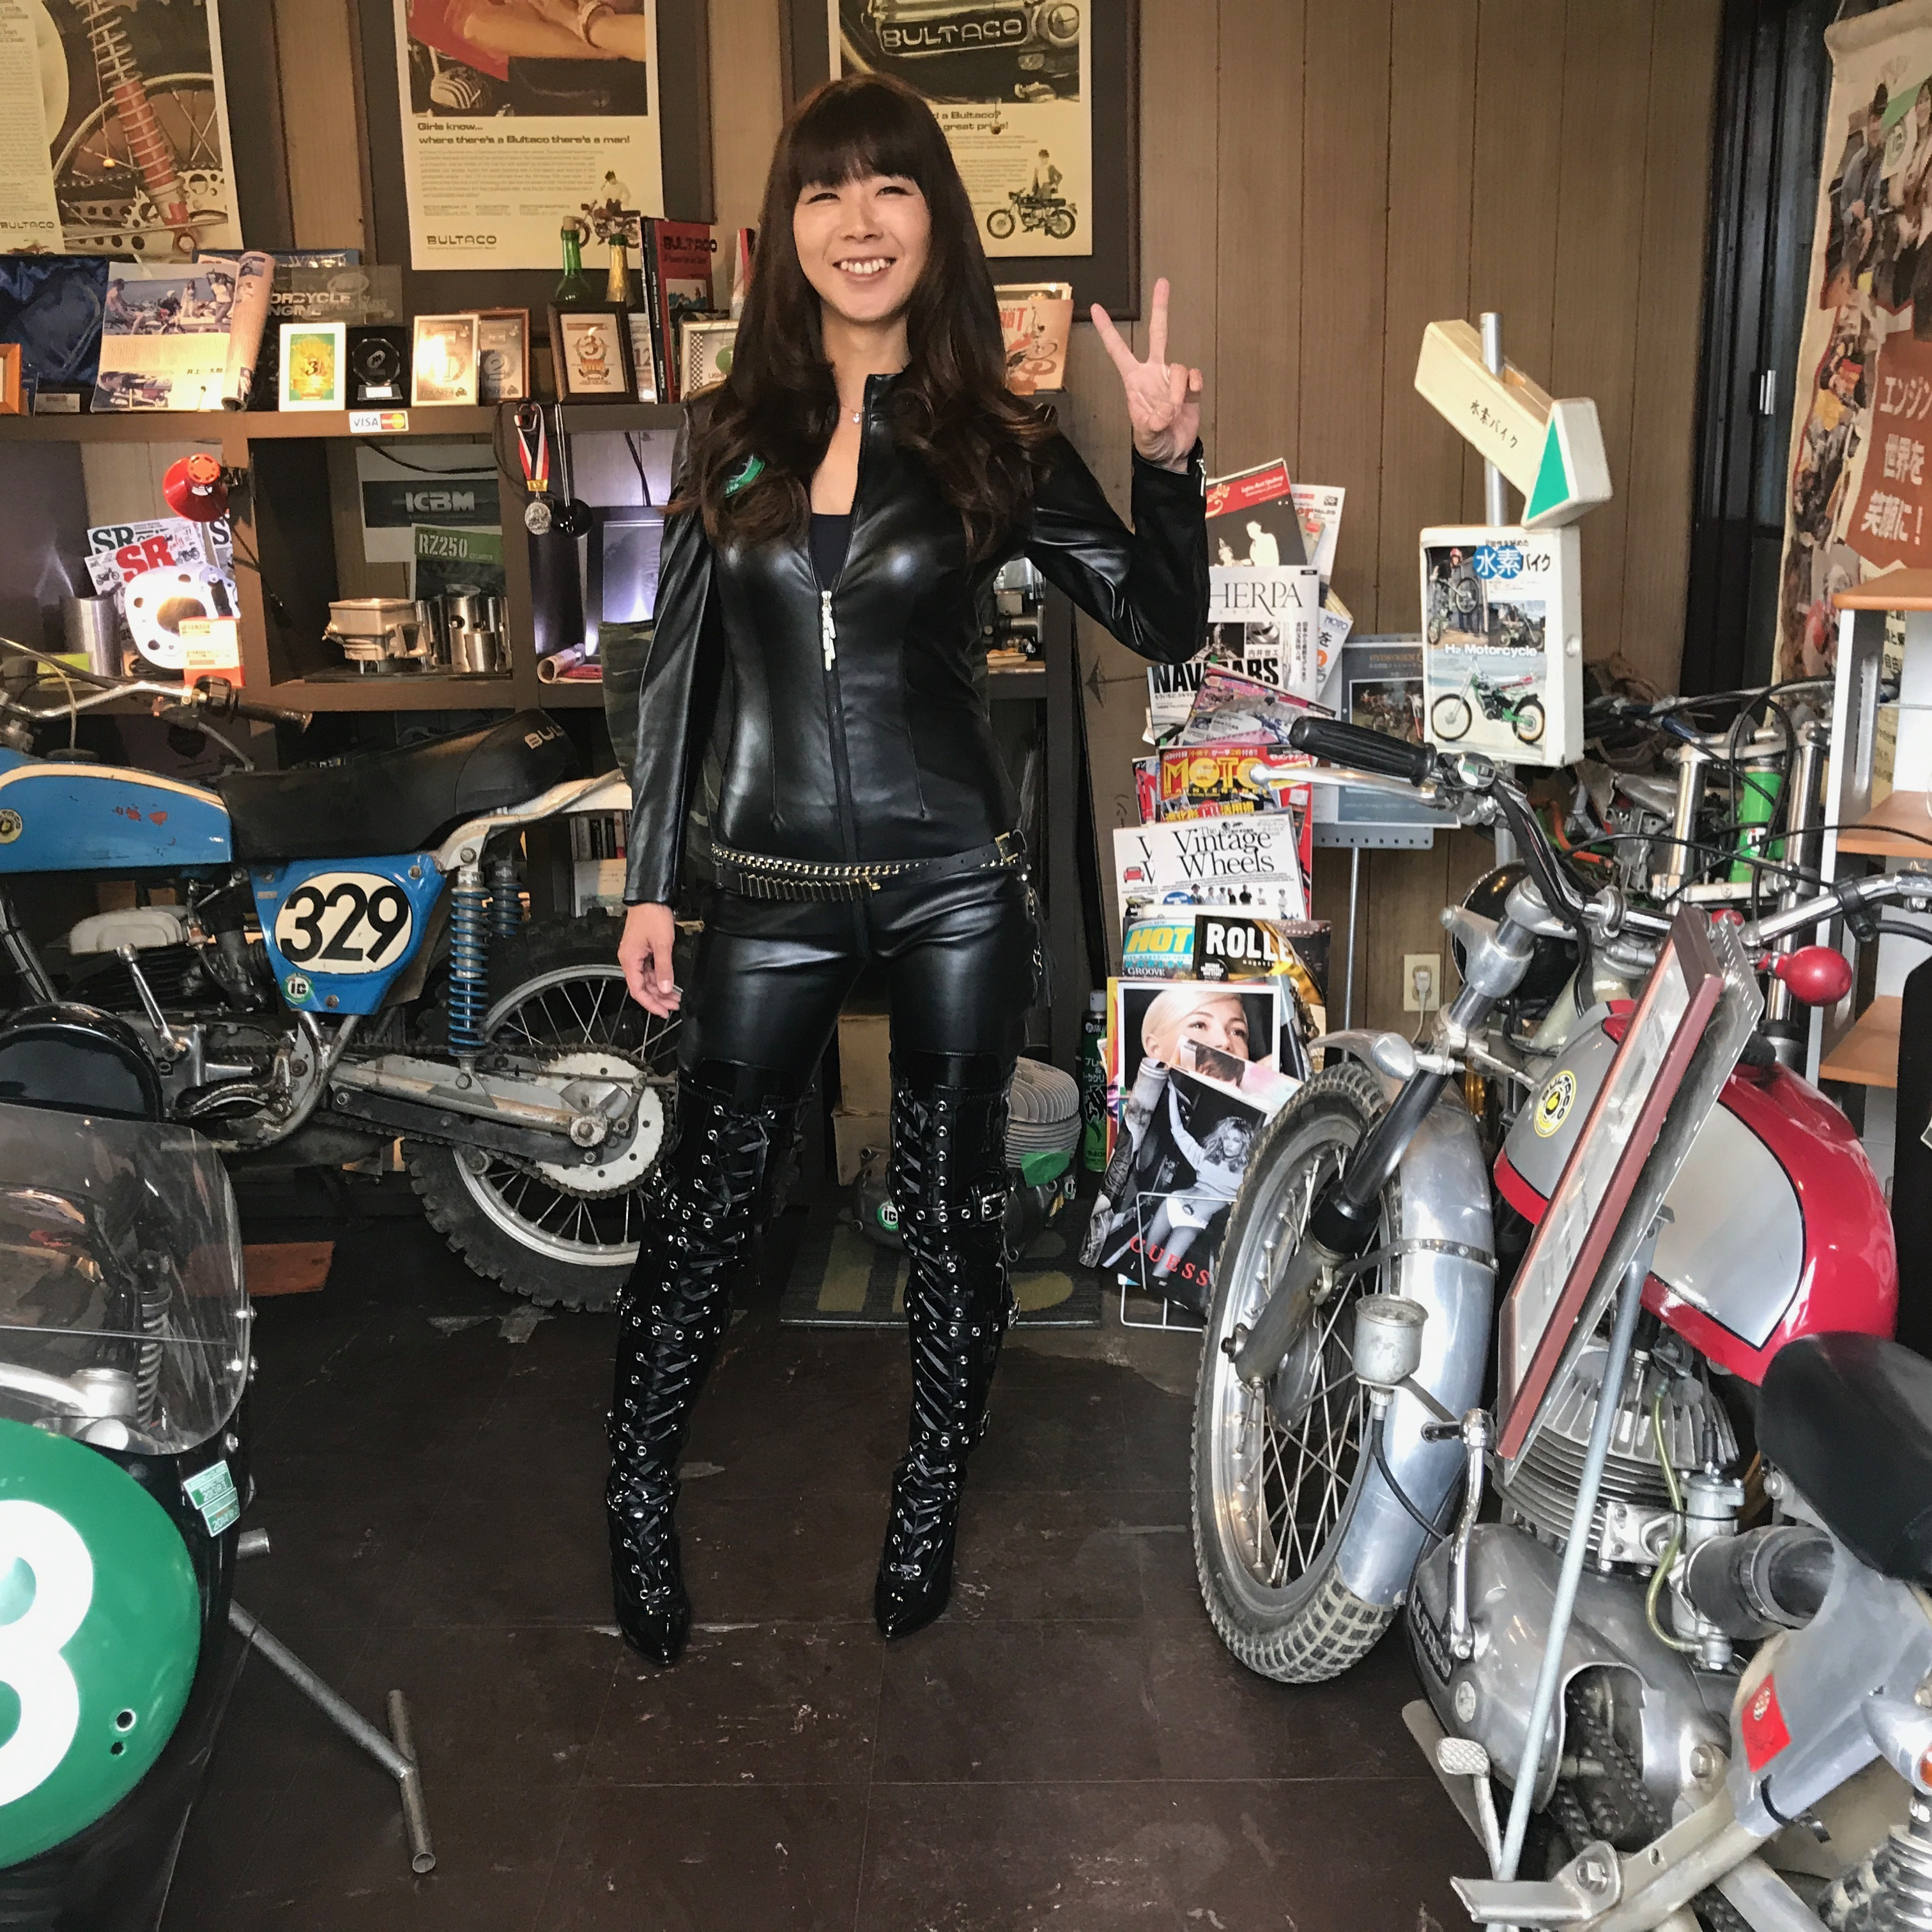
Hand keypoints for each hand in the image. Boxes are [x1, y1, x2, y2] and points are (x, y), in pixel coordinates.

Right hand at [619, 902, 680, 1015]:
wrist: (650, 897)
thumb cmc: (652, 915)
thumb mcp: (662, 944)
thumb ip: (664, 968)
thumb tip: (666, 988)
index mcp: (629, 960)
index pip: (637, 990)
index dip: (651, 1004)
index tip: (663, 1012)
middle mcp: (630, 959)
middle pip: (642, 987)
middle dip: (658, 998)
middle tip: (674, 1006)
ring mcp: (636, 955)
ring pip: (647, 979)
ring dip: (660, 989)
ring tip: (675, 997)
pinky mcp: (642, 950)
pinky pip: (649, 969)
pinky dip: (659, 978)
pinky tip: (669, 983)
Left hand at [1091, 276, 1202, 471]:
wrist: (1172, 454)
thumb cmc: (1152, 444)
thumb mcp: (1145, 438)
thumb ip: (1151, 426)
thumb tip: (1163, 413)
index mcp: (1134, 380)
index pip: (1118, 351)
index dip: (1108, 330)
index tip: (1096, 308)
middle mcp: (1154, 373)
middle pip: (1158, 334)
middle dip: (1161, 309)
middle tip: (1163, 282)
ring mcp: (1172, 379)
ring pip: (1179, 367)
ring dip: (1177, 390)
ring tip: (1173, 411)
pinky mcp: (1190, 388)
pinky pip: (1194, 376)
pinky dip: (1193, 387)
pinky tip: (1190, 399)